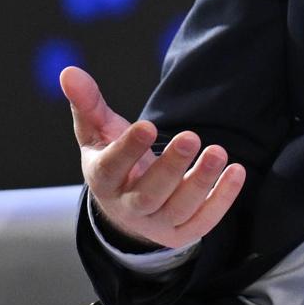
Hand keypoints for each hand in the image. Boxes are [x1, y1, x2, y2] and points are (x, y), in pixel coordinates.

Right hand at [60, 65, 244, 249]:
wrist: (126, 207)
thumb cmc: (113, 159)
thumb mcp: (98, 132)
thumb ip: (87, 103)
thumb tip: (68, 71)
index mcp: (104, 180)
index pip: (112, 169)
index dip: (128, 150)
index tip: (148, 126)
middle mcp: (128, 208)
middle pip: (148, 195)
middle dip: (171, 167)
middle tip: (191, 137)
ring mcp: (156, 224)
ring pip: (179, 209)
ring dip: (200, 181)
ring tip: (218, 152)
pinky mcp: (181, 233)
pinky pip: (204, 222)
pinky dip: (222, 199)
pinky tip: (236, 171)